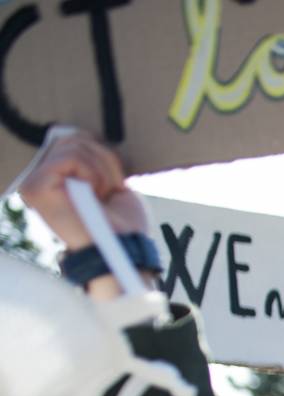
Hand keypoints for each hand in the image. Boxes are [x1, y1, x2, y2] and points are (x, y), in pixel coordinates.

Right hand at [18, 130, 151, 251]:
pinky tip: (93, 196)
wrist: (125, 250)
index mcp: (56, 177)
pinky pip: (70, 157)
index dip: (102, 154)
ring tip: (101, 197)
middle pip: (74, 137)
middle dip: (105, 162)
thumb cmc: (123, 224)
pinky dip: (93, 174)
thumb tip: (81, 134)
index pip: (74, 138)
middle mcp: (40, 178)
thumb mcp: (110, 180)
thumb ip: (90, 156)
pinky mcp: (36, 187)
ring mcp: (35, 183)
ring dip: (102, 171)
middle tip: (108, 192)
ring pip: (74, 144)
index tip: (113, 183)